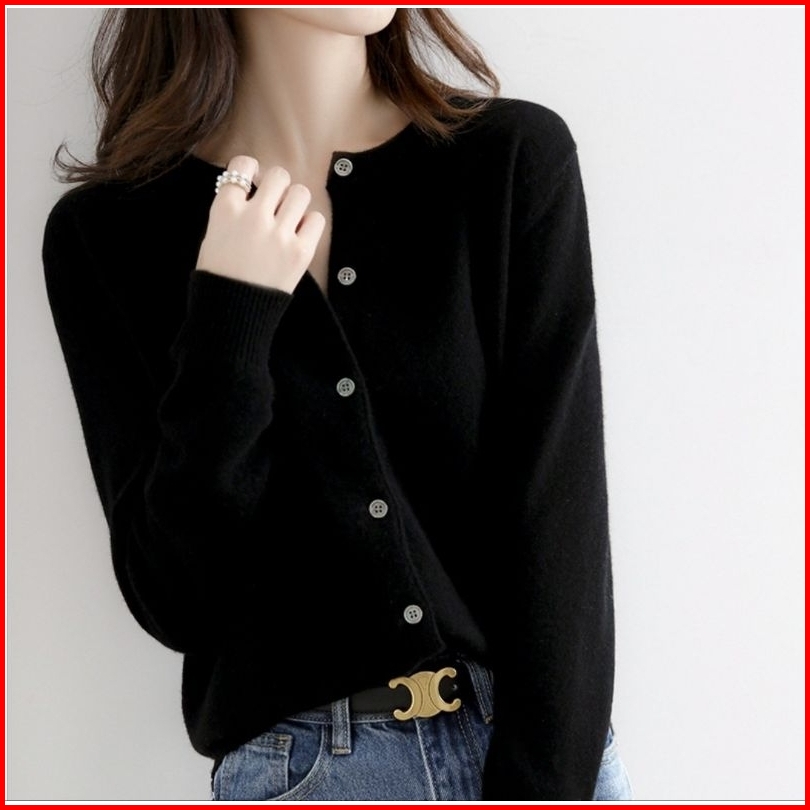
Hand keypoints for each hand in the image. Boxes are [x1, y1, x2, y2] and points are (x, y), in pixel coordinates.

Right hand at [195, 156, 325, 293]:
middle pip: (278, 176)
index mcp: (225, 209)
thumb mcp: (213, 234)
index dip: (250, 170)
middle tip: (274, 203)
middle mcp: (253, 216)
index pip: (242, 165)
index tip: (252, 182)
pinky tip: (298, 235)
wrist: (233, 312)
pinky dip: (309, 224)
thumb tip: (252, 189)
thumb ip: (233, 209)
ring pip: (300, 193)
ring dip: (295, 203)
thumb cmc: (220, 274)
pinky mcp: (300, 252)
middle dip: (277, 186)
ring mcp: (279, 234)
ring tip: (287, 220)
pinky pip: (317, 220)